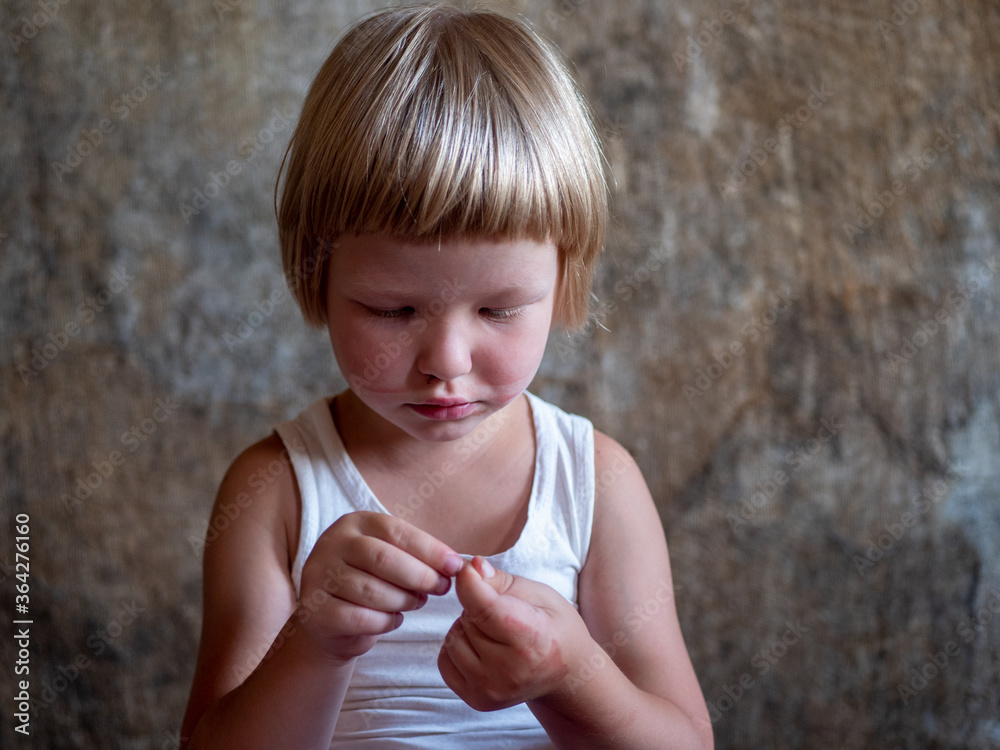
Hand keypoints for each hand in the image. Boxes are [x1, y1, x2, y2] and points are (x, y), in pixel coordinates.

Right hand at [298, 511, 462, 661]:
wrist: (330, 621)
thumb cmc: (371, 582)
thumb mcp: (391, 558)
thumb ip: (418, 556)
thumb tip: (456, 565)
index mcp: (354, 523)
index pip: (395, 531)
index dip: (429, 549)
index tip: (455, 566)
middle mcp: (331, 544)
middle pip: (383, 558)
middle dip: (420, 576)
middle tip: (441, 588)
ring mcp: (318, 577)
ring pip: (372, 591)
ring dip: (404, 600)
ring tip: (415, 602)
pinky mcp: (315, 610)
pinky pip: (360, 618)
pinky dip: (386, 621)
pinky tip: (394, 619)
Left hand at [438, 556, 592, 711]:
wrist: (567, 675)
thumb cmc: (555, 628)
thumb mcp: (540, 595)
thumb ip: (502, 581)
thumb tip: (472, 567)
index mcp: (531, 639)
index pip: (484, 609)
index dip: (469, 584)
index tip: (467, 569)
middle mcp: (509, 670)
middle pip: (467, 620)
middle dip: (477, 607)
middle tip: (502, 612)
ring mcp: (491, 689)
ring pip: (453, 639)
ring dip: (467, 628)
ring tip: (494, 631)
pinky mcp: (477, 700)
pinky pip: (446, 660)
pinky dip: (458, 648)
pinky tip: (482, 647)